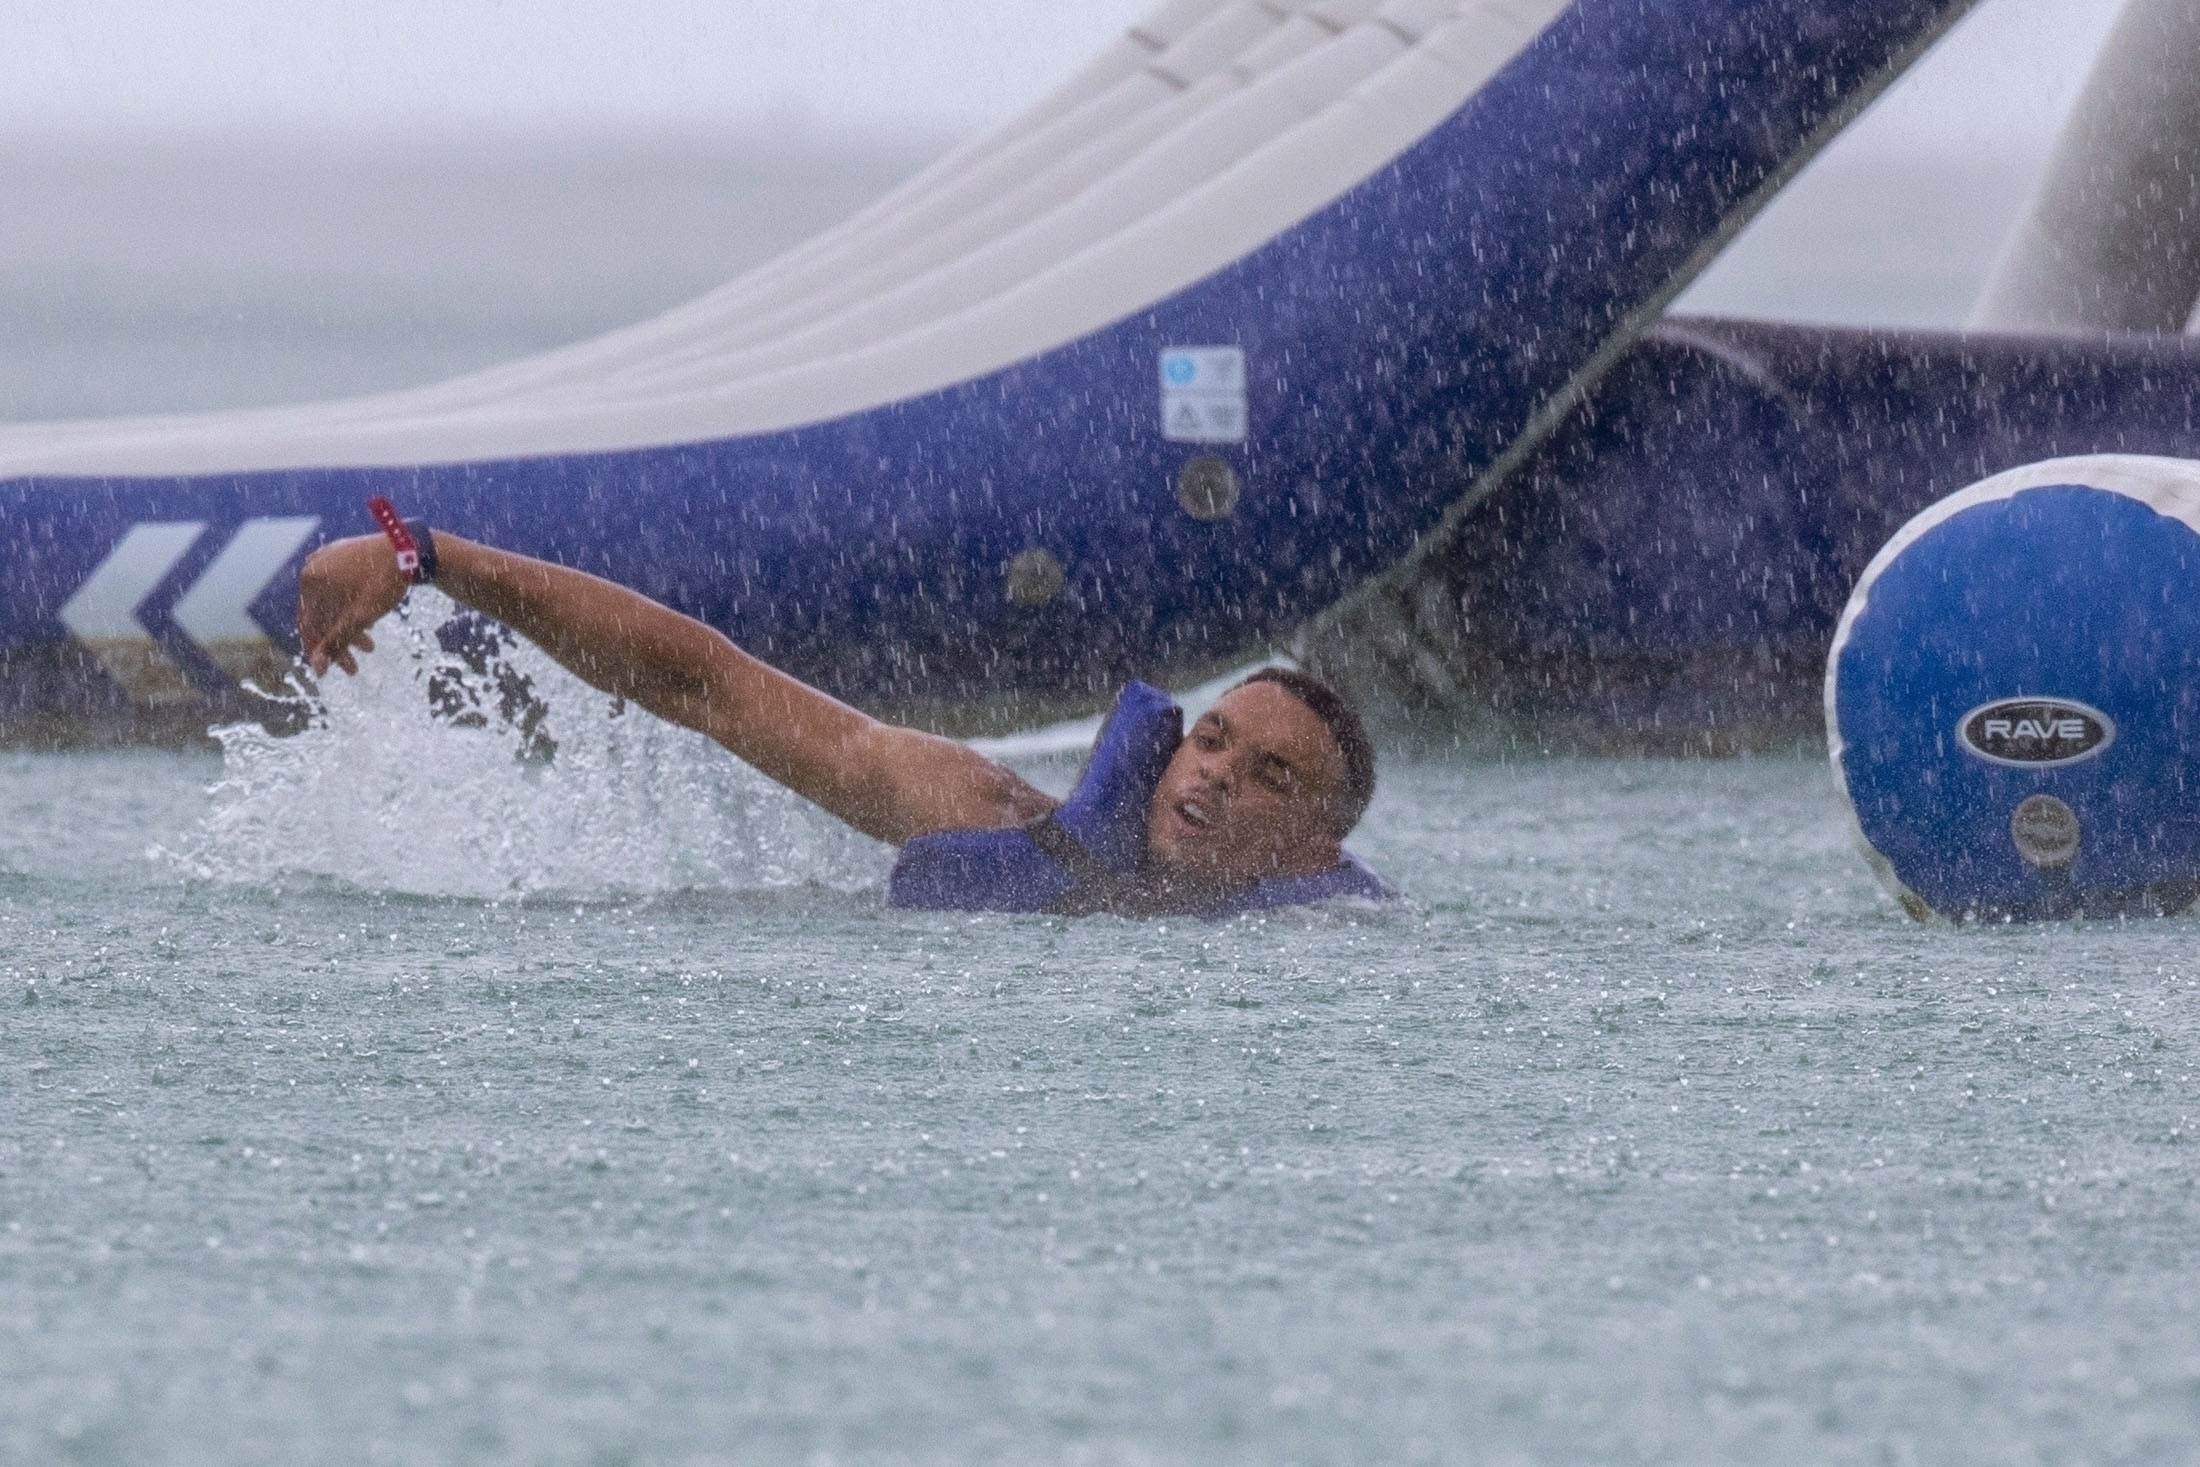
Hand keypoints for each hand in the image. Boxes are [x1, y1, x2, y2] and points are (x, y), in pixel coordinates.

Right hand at [297, 534, 408, 674]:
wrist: (411, 548)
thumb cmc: (384, 582)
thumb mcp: (361, 616)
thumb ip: (336, 641)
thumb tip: (316, 667)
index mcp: (311, 579)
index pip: (308, 624)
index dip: (318, 650)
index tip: (327, 672)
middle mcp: (313, 566)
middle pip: (322, 615)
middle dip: (339, 643)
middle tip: (353, 667)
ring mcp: (327, 558)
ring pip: (333, 603)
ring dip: (349, 628)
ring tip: (370, 647)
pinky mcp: (343, 555)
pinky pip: (340, 588)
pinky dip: (351, 608)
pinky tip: (369, 623)